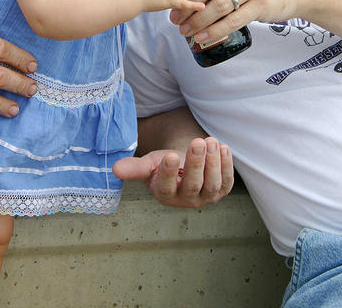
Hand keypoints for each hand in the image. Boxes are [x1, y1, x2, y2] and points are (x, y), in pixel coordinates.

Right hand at [113, 137, 233, 207]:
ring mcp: (206, 196)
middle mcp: (187, 200)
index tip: (171, 155)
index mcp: (165, 195)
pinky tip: (223, 147)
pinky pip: (227, 180)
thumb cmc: (163, 165)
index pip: (167, 187)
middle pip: (193, 185)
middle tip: (197, 142)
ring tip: (210, 141)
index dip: (169, 173)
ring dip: (213, 162)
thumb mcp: (149, 164)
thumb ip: (135, 168)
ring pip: (212, 184)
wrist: (183, 166)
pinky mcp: (221, 190)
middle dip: (196, 163)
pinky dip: (227, 164)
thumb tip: (115, 169)